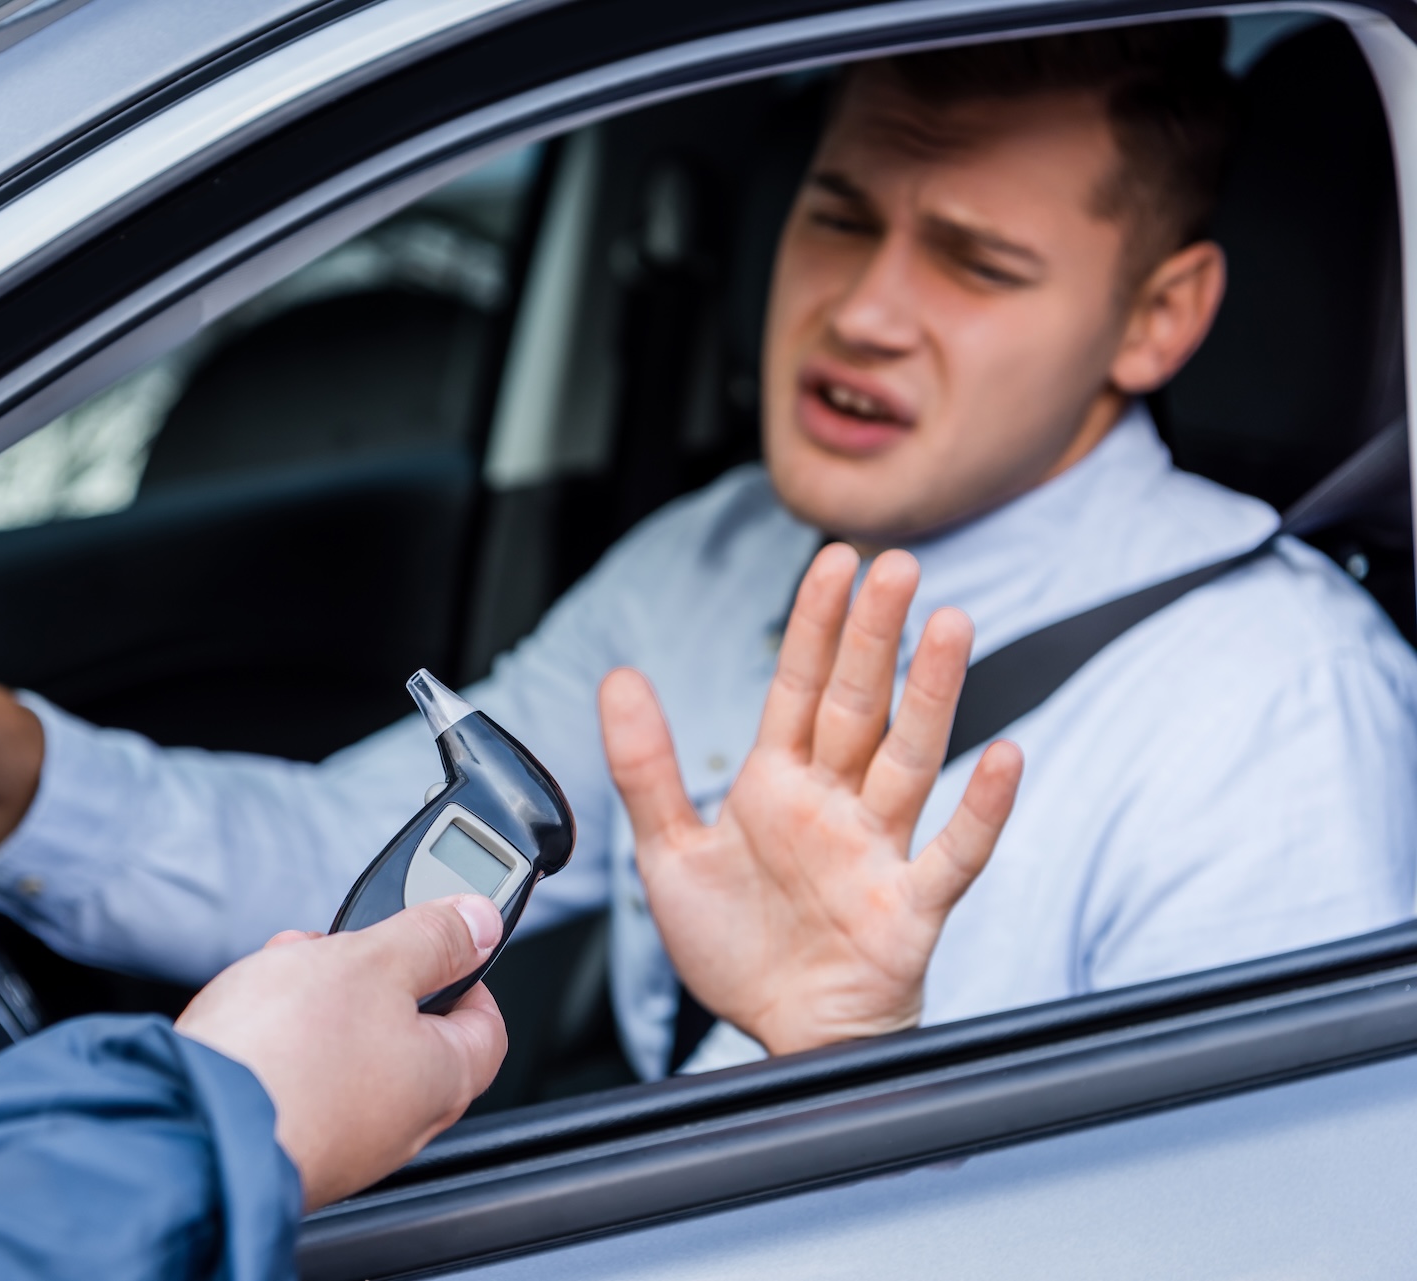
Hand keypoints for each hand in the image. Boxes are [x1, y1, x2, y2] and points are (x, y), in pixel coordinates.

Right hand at [175, 897, 508, 1209]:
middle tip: (343, 949)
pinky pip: (304, 1084)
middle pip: (411, 1036)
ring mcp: (343, 1144)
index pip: (486, 1023)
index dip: (467, 971)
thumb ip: (433, 937)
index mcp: (443, 1079)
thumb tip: (480, 922)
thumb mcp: (371, 960)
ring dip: (321, 1006)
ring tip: (284, 972)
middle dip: (373, 979)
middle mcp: (402, 1126)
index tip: (439, 941)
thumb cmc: (286, 1054)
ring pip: (350, 1056)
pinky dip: (286, 1045)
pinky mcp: (289, 1148)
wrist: (191, 1128)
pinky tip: (254, 1020)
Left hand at [601, 543, 1022, 1057]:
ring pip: (911, 759)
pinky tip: (1006, 760)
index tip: (834, 561)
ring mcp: (878, 851)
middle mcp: (835, 805)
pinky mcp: (910, 907)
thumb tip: (619, 678)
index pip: (799, 687)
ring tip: (954, 626)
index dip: (815, 624)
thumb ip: (645, 765)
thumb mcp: (670, 851)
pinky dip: (982, 810)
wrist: (776, 1034)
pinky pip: (954, 853)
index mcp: (779, 784)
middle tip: (898, 566)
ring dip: (933, 695)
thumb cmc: (737, 946)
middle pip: (859, 706)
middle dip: (875, 636)